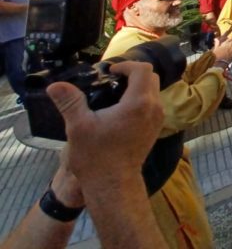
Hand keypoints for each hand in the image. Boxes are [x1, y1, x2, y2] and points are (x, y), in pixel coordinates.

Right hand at [46, 61, 163, 184]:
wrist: (113, 184)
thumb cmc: (96, 156)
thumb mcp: (78, 126)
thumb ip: (69, 102)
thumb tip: (55, 86)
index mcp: (139, 103)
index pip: (143, 69)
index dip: (126, 65)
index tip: (110, 71)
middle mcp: (154, 108)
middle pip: (152, 77)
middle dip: (132, 74)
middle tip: (111, 80)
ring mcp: (158, 119)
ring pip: (154, 91)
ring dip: (137, 87)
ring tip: (113, 94)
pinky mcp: (155, 129)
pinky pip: (153, 104)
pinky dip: (141, 100)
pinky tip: (120, 110)